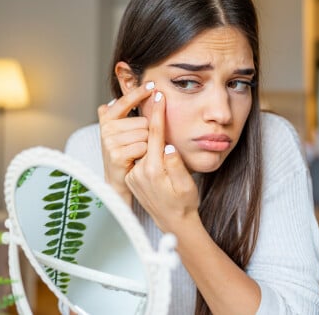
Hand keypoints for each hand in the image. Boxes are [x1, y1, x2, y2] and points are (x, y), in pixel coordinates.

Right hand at [97, 82, 154, 204]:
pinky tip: (137, 159)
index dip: (138, 93)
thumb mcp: (122, 131)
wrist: (118, 182)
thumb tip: (124, 91)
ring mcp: (110, 142)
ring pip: (144, 134)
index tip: (152, 85)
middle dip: (147, 132)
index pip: (125, 101)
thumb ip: (124, 112)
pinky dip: (145, 154)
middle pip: (142, 121)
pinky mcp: (116, 155)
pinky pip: (143, 146)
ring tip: (138, 153)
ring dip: (147, 144)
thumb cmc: (125, 154)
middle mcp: (106, 128)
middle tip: (138, 145)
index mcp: (107, 119)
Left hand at [125, 90, 198, 232]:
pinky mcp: (131, 177)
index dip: (157, 113)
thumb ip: (176, 165)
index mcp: (154, 171)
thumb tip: (168, 146)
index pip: (154, 135)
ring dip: (146, 130)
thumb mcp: (186, 185)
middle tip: (153, 95)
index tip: (158, 96)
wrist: (174, 222)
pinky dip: (143, 145)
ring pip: (141, 145)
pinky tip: (149, 136)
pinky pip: (139, 155)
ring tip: (151, 111)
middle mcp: (139, 172)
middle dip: (149, 117)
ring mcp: (133, 175)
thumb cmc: (185, 203)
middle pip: (144, 137)